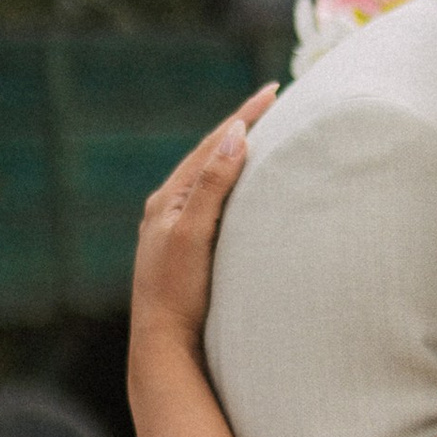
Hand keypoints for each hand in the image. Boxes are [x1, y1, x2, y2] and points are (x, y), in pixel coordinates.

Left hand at [131, 89, 277, 355]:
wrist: (163, 345)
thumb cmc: (178, 293)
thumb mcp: (193, 233)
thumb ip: (212, 185)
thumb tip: (235, 135)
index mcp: (167, 198)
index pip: (213, 145)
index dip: (244, 117)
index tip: (274, 90)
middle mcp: (167, 209)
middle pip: (209, 156)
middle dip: (241, 128)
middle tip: (273, 103)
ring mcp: (174, 230)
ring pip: (209, 180)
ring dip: (235, 155)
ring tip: (262, 136)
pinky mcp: (185, 251)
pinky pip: (211, 203)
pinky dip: (231, 185)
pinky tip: (244, 191)